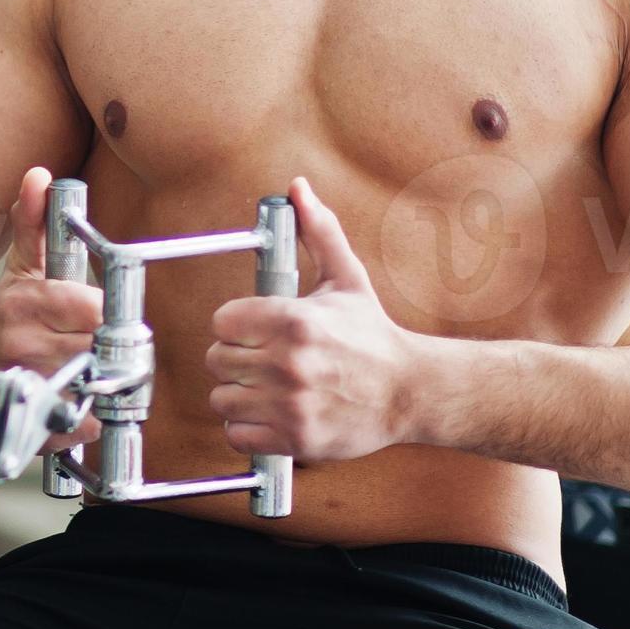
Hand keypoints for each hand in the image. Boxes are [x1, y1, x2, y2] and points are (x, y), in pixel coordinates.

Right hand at [0, 167, 102, 450]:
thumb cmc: (7, 316)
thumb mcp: (21, 268)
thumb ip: (34, 223)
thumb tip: (39, 176)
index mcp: (26, 304)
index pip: (93, 308)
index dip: (110, 314)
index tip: (113, 317)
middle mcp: (24, 345)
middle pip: (100, 347)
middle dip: (116, 348)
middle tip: (120, 347)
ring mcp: (29, 386)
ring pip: (96, 386)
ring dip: (111, 382)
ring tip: (108, 374)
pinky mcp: (34, 423)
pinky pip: (84, 422)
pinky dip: (94, 416)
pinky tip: (89, 402)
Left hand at [206, 177, 424, 462]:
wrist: (411, 392)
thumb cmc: (372, 334)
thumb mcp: (346, 278)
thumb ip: (318, 232)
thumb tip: (297, 188)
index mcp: (293, 321)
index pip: (222, 322)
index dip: (236, 325)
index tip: (254, 330)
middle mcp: (288, 363)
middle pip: (217, 360)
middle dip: (238, 358)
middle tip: (265, 358)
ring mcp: (290, 405)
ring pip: (223, 399)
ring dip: (241, 395)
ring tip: (270, 386)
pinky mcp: (295, 440)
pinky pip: (237, 435)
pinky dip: (249, 428)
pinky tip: (272, 413)